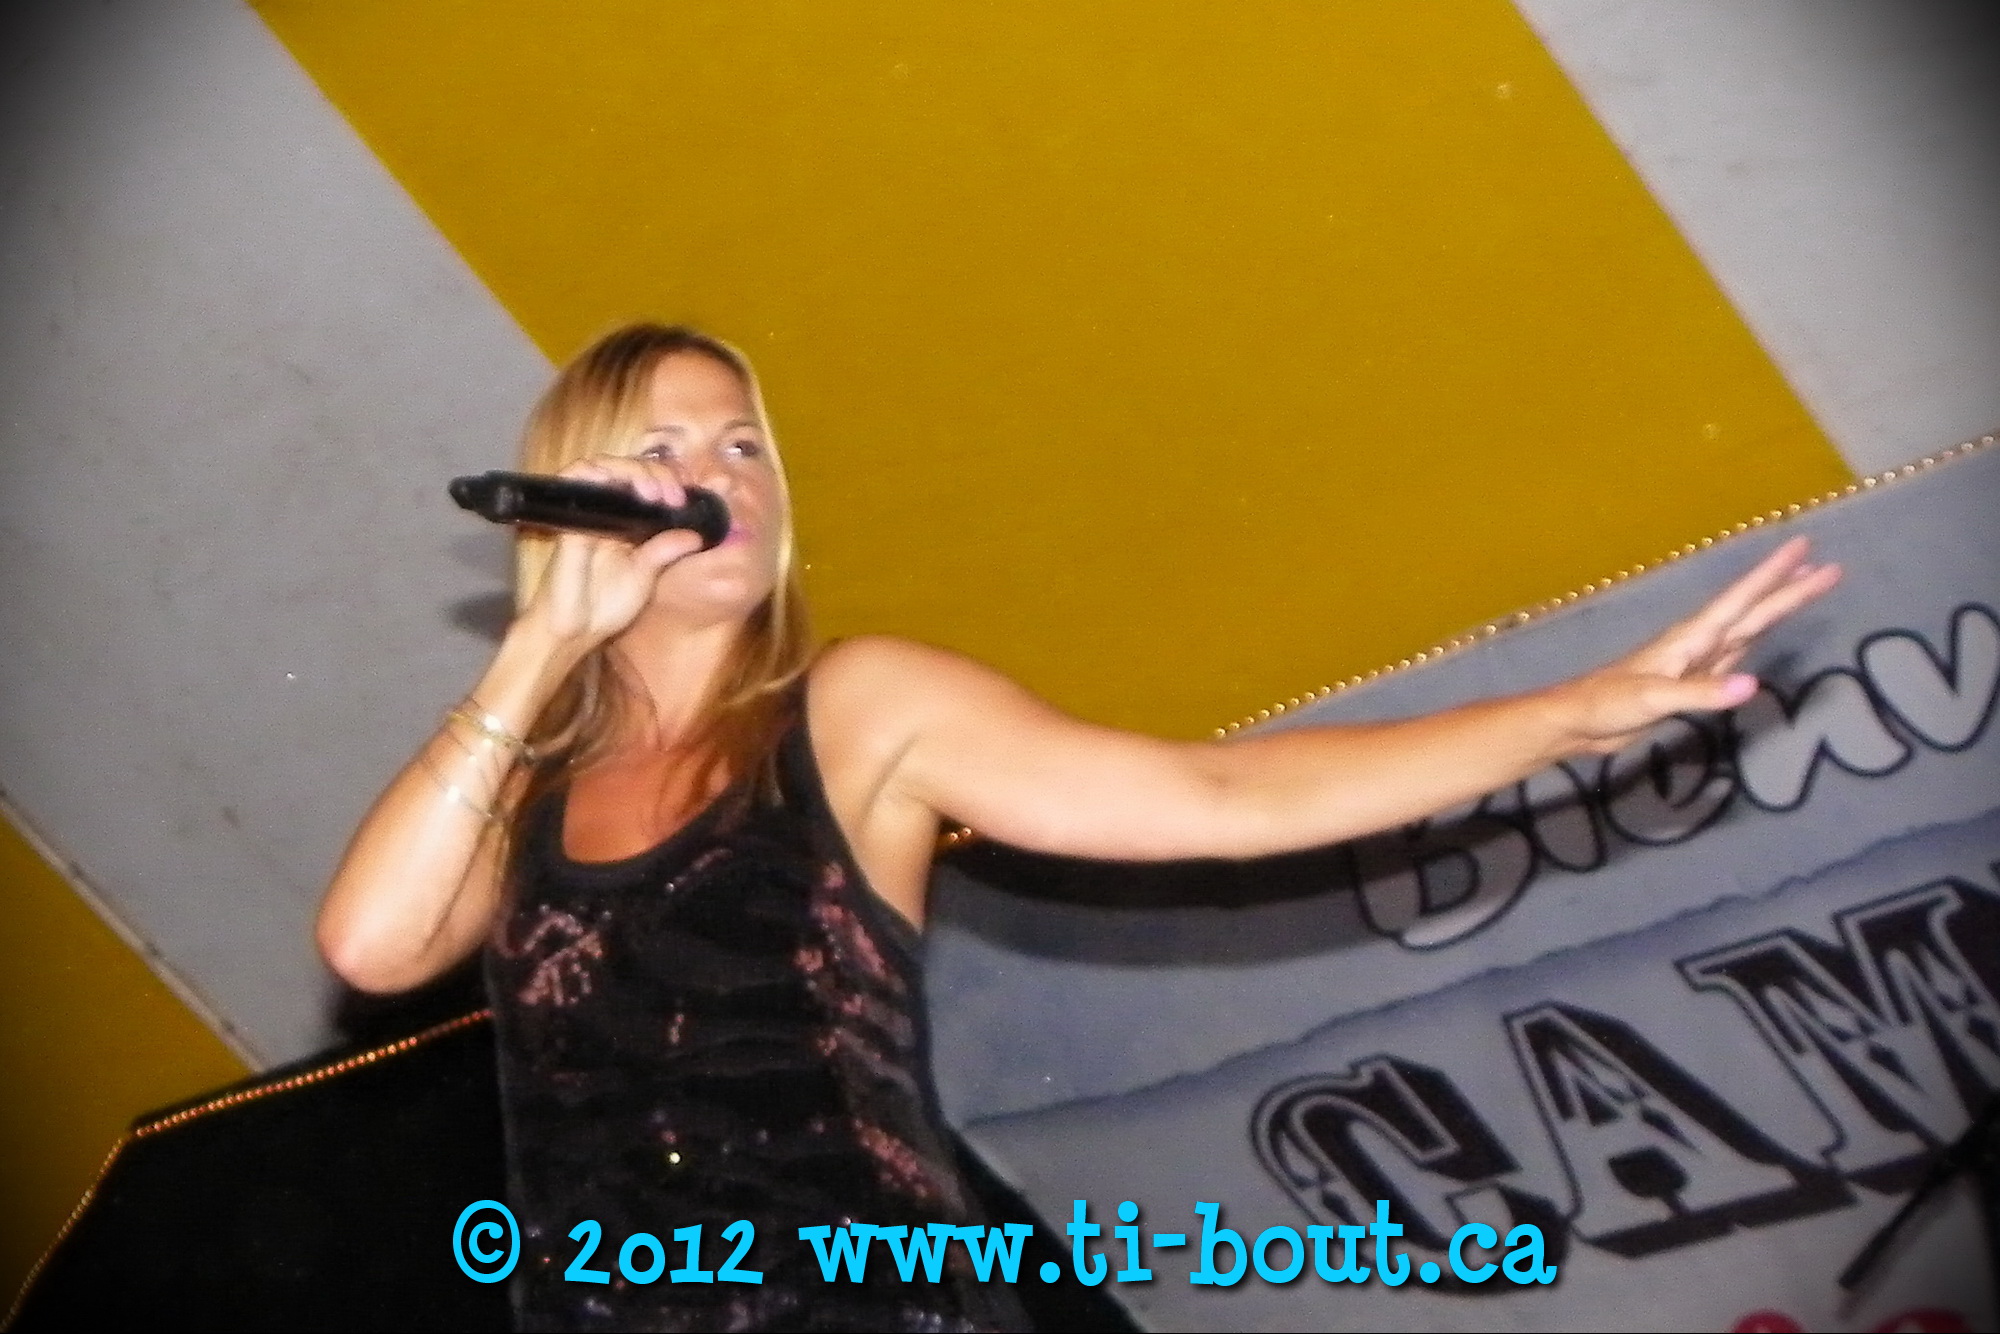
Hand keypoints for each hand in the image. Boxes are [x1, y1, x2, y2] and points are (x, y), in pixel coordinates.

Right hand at [512, 454, 707, 654]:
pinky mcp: (567, 521)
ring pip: (601, 467)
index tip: (683, 498)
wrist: (573, 633)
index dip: (666, 480)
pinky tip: (610, 478)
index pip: (645, 482)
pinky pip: (571, 483)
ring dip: (629, 469)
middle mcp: (605, 513)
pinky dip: (589, 473)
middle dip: (654, 472)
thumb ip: (665, 551)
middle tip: (671, 495)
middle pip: (626, 469)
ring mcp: (585, 514)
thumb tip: (695, 534)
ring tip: (651, 491)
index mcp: (626, 522)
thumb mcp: (644, 576)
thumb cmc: (604, 606)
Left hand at [1553, 536, 1842, 754]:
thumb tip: (1752, 686)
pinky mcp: (1690, 682)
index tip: (1805, 548)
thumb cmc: (1606, 704)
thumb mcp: (1653, 699)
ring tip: (1807, 587)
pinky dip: (1754, 641)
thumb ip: (1700, 693)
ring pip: (1747, 628)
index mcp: (1691, 639)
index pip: (1741, 600)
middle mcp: (1698, 644)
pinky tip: (1762, 635)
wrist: (1577, 722)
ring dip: (1777, 609)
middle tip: (1831, 568)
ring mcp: (1696, 662)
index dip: (1774, 575)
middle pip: (1753, 610)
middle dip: (1791, 589)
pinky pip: (1733, 655)